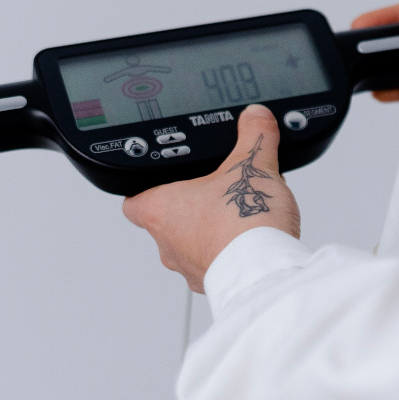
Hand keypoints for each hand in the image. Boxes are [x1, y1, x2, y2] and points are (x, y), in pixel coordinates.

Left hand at [123, 105, 299, 293]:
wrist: (265, 270)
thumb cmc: (243, 223)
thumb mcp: (252, 164)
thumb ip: (254, 136)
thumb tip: (255, 117)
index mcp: (161, 209)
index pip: (133, 201)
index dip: (142, 188)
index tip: (154, 180)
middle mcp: (167, 243)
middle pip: (164, 223)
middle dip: (187, 208)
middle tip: (210, 192)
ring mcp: (189, 267)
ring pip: (189, 246)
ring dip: (208, 232)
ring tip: (236, 214)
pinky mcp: (213, 282)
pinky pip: (214, 264)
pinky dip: (227, 253)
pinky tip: (250, 239)